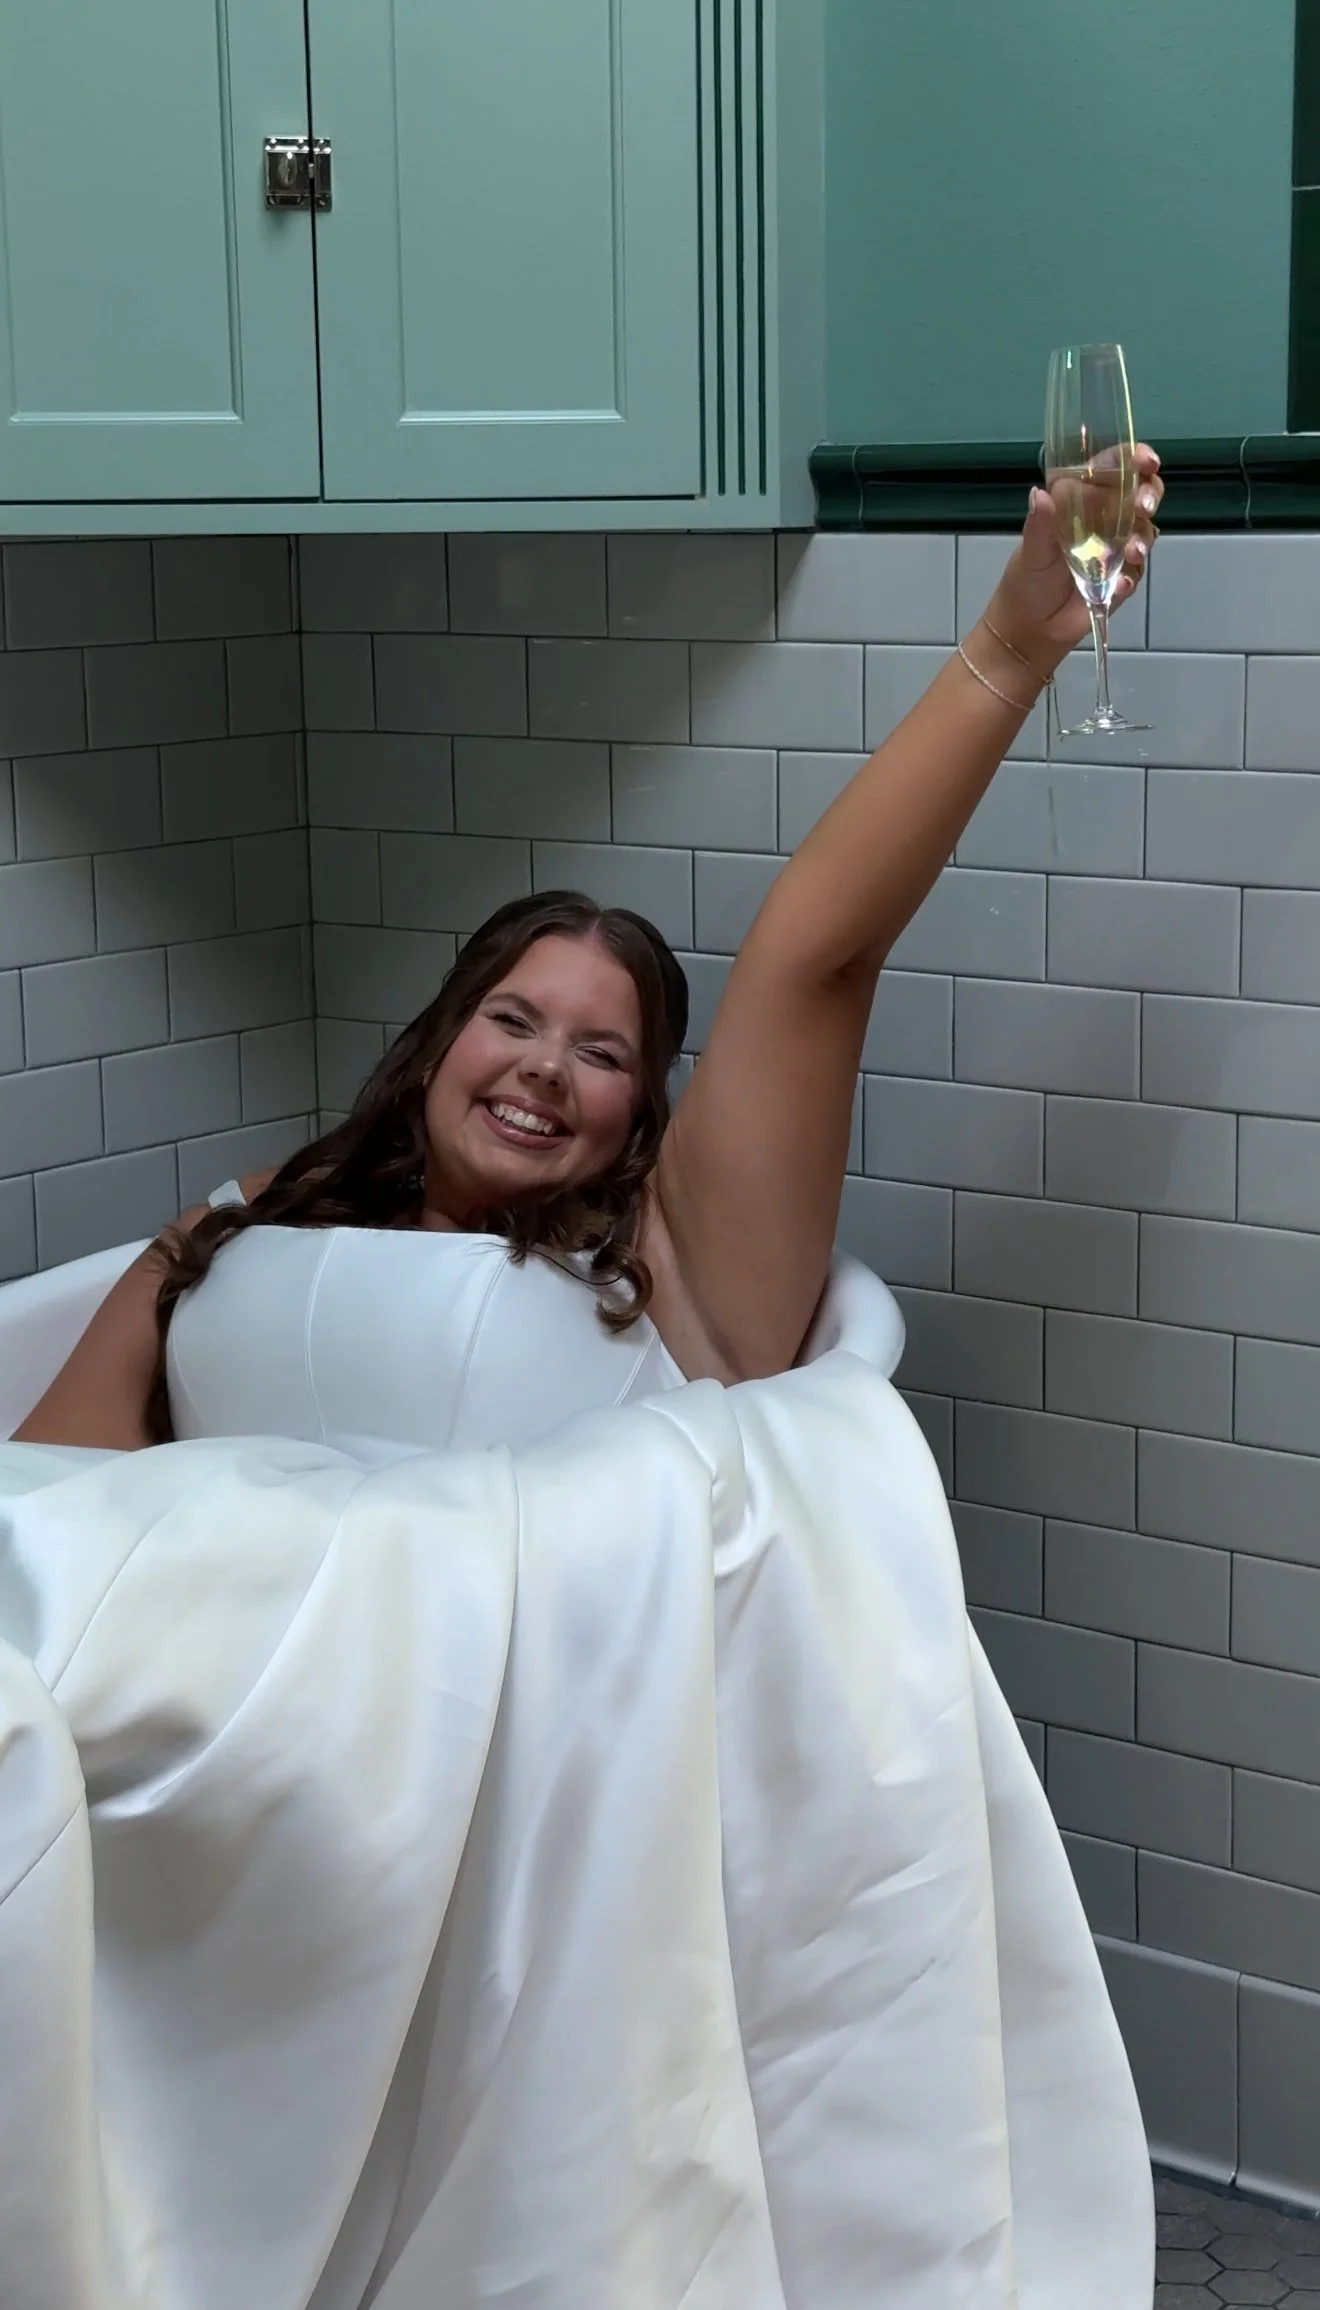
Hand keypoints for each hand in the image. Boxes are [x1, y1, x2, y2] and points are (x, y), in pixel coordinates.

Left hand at [985, 444, 1163, 673]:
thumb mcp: (1031, 551)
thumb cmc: (1027, 582)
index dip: (1133, 459)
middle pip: (1140, 494)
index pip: (1112, 470)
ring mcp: (1116, 549)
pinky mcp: (1122, 577)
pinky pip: (1137, 571)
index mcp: (1080, 501)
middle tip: (1144, 505)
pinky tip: (1119, 585)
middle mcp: (1104, 520)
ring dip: (1143, 538)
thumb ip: (1039, 524)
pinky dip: (1131, 575)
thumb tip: (1039, 495)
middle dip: (1150, 494)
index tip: (1145, 461)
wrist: (1030, 630)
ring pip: (1145, 531)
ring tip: (1131, 552)